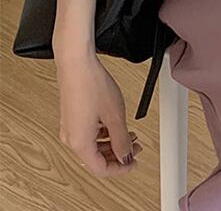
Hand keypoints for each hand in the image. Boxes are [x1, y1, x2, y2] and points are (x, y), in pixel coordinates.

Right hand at [55, 51, 141, 176]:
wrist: (77, 65)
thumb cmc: (92, 85)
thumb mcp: (115, 116)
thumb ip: (121, 139)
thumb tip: (126, 156)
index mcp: (80, 143)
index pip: (101, 169)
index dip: (120, 169)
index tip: (134, 163)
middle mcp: (71, 139)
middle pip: (96, 158)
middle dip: (118, 155)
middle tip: (136, 147)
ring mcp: (70, 128)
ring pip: (93, 146)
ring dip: (112, 143)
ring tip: (129, 134)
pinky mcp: (72, 118)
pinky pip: (88, 134)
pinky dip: (104, 133)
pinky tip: (115, 124)